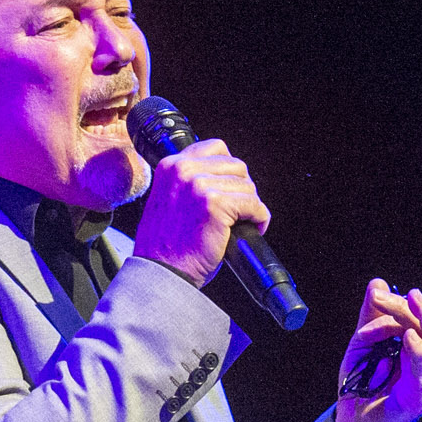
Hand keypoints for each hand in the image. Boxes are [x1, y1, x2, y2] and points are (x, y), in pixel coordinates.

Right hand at [130, 138, 269, 287]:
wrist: (162, 272)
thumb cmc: (166, 247)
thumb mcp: (168, 201)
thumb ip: (187, 182)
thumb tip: (222, 177)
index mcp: (171, 165)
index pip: (215, 148)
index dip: (229, 170)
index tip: (229, 190)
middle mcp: (184, 170)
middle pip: (236, 165)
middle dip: (242, 189)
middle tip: (238, 212)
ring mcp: (199, 186)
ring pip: (248, 185)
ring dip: (251, 205)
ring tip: (242, 223)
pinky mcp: (216, 205)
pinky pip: (254, 205)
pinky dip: (259, 219)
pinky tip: (251, 229)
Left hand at [334, 278, 421, 421]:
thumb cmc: (360, 386)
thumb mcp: (362, 344)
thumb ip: (371, 317)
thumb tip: (378, 283)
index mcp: (420, 351)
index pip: (420, 321)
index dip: (402, 304)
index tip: (377, 295)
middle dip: (416, 309)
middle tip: (400, 294)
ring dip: (421, 323)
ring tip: (409, 304)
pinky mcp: (420, 400)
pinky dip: (419, 354)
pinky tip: (409, 338)